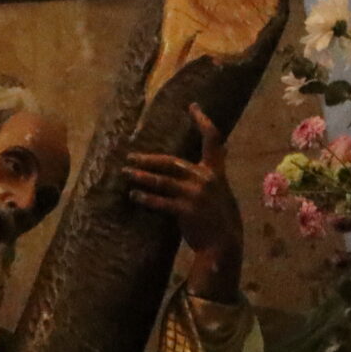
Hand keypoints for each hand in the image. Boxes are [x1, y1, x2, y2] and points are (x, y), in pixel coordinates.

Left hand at [124, 104, 241, 302]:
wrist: (224, 245)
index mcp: (216, 172)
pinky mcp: (186, 210)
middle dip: (149, 159)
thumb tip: (212, 155)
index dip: (202, 121)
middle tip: (131, 156)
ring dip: (141, 177)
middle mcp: (206, 179)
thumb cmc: (221, 219)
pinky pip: (161, 202)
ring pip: (162, 181)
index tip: (192, 106)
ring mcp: (195, 195)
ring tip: (126, 173)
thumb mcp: (222, 193)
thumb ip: (212, 176)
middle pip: (171, 162)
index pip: (213, 140)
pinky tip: (134, 196)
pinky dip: (146, 198)